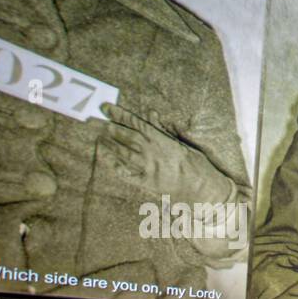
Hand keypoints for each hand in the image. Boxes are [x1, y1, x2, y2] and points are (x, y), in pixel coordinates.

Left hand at [100, 103, 239, 264]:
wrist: (205, 191)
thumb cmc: (198, 167)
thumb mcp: (184, 144)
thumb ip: (164, 130)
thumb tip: (150, 114)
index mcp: (163, 141)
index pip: (137, 124)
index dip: (120, 115)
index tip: (106, 107)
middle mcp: (153, 153)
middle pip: (126, 137)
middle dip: (108, 127)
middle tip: (92, 120)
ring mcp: (149, 169)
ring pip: (124, 153)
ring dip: (108, 144)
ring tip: (96, 136)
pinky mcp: (148, 183)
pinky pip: (127, 174)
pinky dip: (115, 166)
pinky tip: (105, 159)